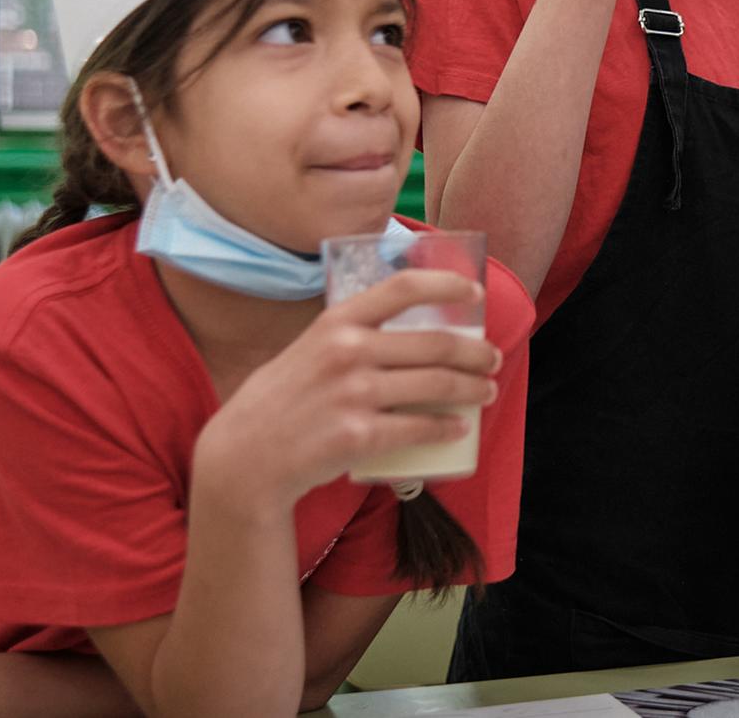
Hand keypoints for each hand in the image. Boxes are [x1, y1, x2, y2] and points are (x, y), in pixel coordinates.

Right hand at [191, 270, 501, 512]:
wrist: (246, 455)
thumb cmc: (286, 399)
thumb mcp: (311, 347)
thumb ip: (354, 335)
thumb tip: (411, 331)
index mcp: (337, 321)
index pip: (403, 287)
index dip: (446, 284)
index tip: (474, 291)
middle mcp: (347, 350)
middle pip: (435, 342)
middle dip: (475, 352)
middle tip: (492, 360)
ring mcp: (353, 393)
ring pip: (436, 384)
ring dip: (472, 389)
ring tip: (487, 392)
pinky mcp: (358, 434)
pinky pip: (419, 426)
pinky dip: (447, 427)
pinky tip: (458, 427)